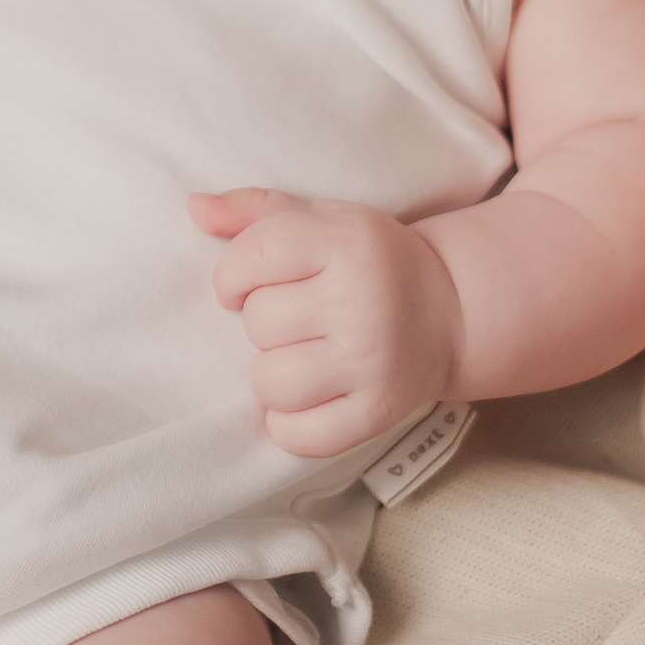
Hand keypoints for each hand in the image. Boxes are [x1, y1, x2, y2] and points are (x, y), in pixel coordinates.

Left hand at [192, 188, 462, 459]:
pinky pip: (297, 436)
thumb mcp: (324, 220)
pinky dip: (288, 423)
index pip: (252, 258)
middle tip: (295, 317)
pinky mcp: (377, 413)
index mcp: (347, 244)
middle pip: (258, 323)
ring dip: (271, 373)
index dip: (232, 275)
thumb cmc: (370, 261)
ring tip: (299, 355)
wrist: (450, 310)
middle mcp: (363, 303)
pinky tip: (306, 396)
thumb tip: (194, 208)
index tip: (247, 283)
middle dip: (263, 321)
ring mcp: (372, 363)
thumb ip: (255, 211)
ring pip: (270, 382)